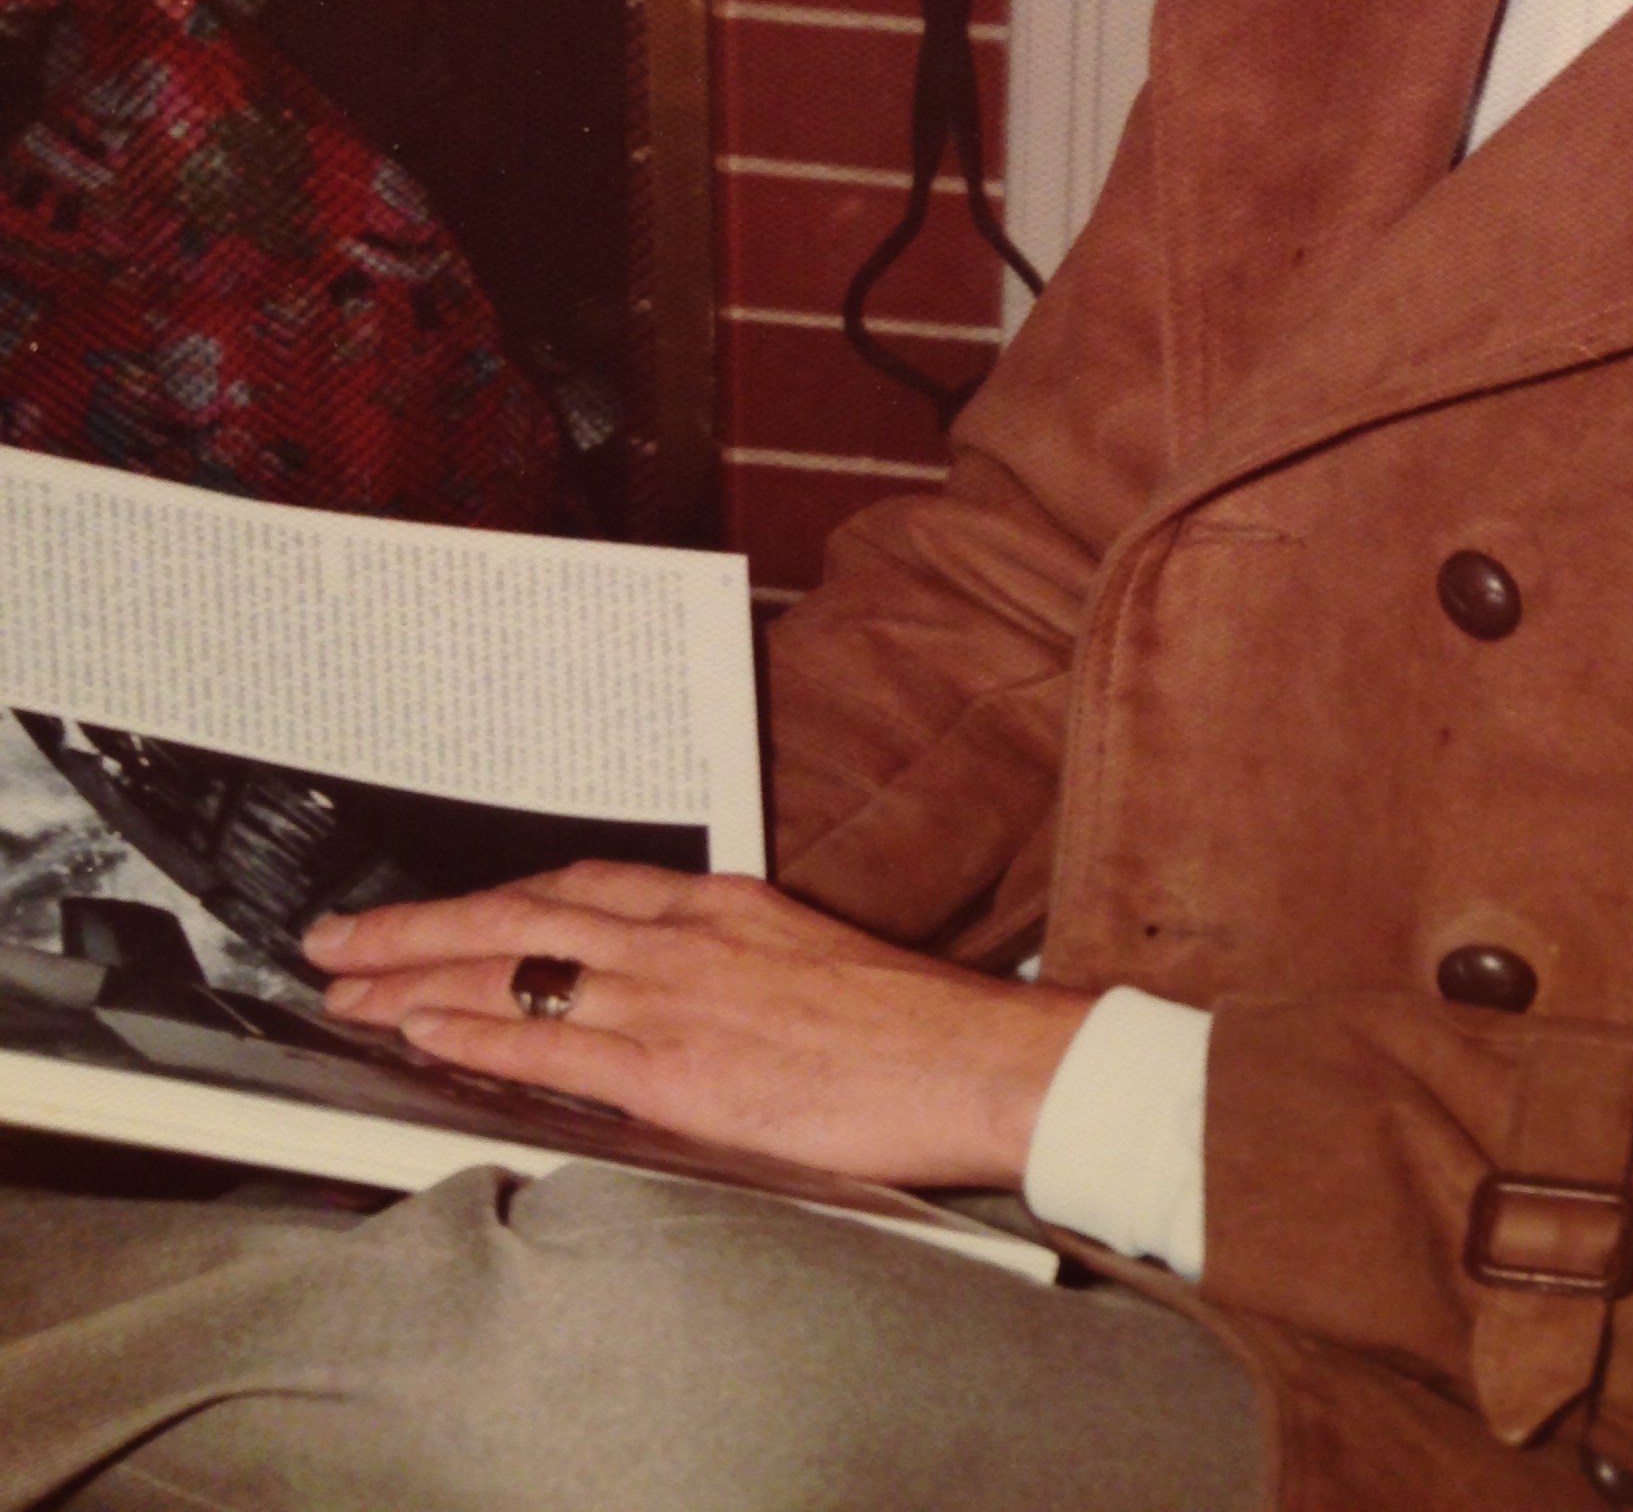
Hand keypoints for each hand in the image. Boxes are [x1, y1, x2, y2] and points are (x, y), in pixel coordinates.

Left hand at [302, 863, 1093, 1187]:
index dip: (491, 894)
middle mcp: (686, 934)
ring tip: (347, 985)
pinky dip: (476, 1031)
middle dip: (422, 923)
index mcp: (720, 904)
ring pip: (517, 966)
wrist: (972, 1057)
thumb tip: (675, 982)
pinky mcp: (679, 1069)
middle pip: (524, 910)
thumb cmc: (907, 1025)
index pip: (578, 885)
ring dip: (418, 974)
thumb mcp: (806, 957)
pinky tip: (419, 1031)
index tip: (430, 906)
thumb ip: (730, 960)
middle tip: (338, 937)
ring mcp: (677, 996)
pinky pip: (552, 1044)